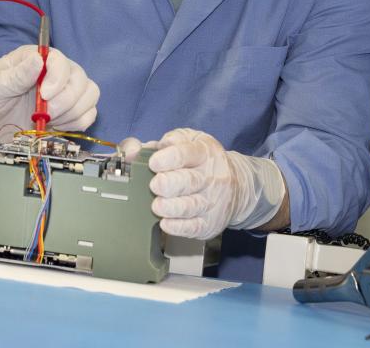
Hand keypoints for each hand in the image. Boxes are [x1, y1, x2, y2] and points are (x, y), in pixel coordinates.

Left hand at [0, 46, 98, 141]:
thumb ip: (16, 75)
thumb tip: (38, 59)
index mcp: (34, 59)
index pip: (60, 59)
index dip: (58, 77)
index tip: (45, 95)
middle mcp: (52, 73)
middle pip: (80, 77)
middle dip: (67, 98)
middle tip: (47, 113)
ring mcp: (62, 92)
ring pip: (89, 94)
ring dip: (74, 111)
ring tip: (50, 120)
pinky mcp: (68, 113)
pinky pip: (89, 113)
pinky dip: (77, 122)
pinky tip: (57, 126)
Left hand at [135, 128, 285, 239]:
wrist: (237, 185)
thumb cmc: (202, 162)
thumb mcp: (187, 142)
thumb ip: (159, 144)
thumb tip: (132, 150)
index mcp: (203, 152)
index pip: (186, 153)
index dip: (167, 158)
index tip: (153, 163)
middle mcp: (210, 177)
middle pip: (189, 181)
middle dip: (168, 184)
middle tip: (155, 185)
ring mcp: (211, 201)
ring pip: (190, 206)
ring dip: (170, 207)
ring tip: (157, 206)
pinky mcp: (209, 222)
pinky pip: (193, 227)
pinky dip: (177, 227)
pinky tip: (165, 223)